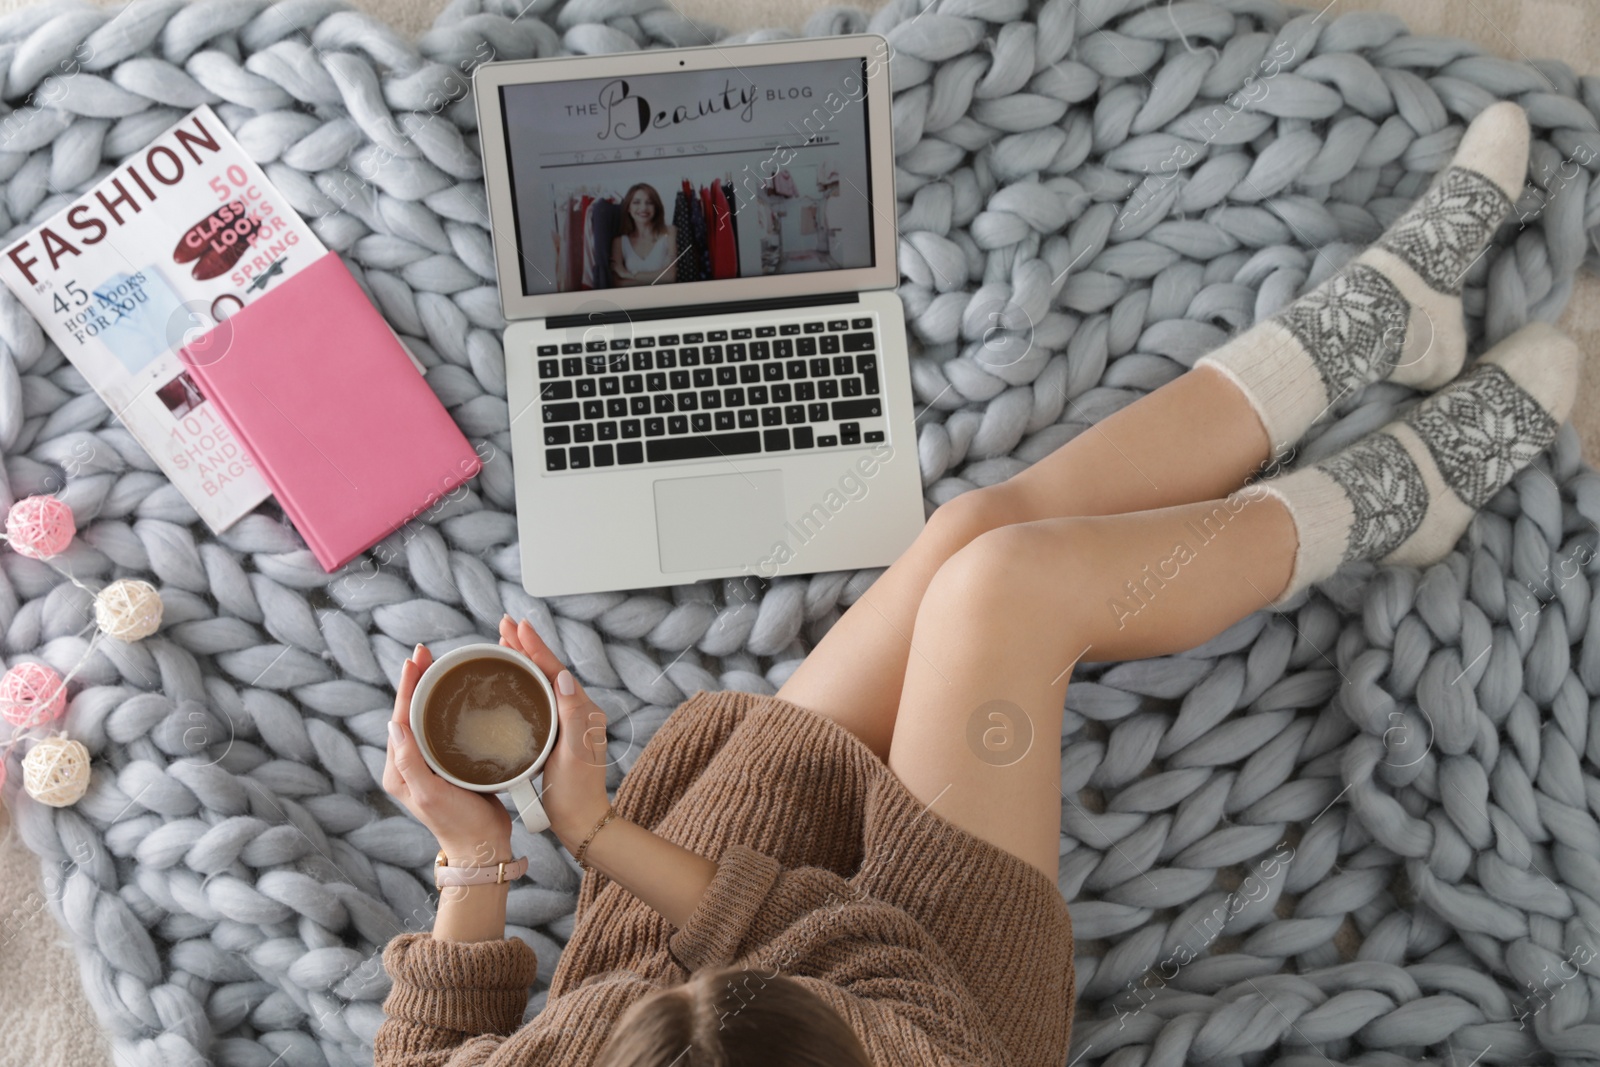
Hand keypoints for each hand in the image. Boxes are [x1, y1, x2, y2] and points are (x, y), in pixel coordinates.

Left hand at [383, 643, 513, 862]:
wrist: (483, 846)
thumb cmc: (458, 824)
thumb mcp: (430, 794)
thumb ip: (410, 762)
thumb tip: (395, 724)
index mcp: (398, 769)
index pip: (400, 718)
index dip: (407, 687)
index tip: (415, 660)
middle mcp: (409, 764)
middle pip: (410, 713)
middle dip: (416, 681)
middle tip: (425, 653)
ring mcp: (429, 764)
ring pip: (426, 717)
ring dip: (430, 690)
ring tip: (438, 665)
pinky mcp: (448, 764)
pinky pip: (442, 728)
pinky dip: (446, 706)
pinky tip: (458, 694)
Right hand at [497, 615, 611, 851]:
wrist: (581, 822)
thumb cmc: (576, 793)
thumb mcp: (574, 754)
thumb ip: (573, 716)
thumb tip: (564, 678)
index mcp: (583, 711)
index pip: (555, 671)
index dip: (535, 648)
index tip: (518, 627)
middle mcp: (576, 711)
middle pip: (547, 671)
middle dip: (525, 646)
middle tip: (504, 625)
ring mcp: (565, 722)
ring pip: (541, 682)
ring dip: (522, 661)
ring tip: (503, 642)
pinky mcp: (554, 733)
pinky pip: (536, 699)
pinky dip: (522, 683)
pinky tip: (509, 680)